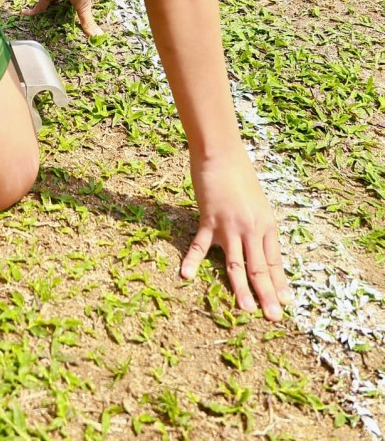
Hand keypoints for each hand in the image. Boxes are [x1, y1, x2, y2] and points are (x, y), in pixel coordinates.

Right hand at [181, 148, 290, 320]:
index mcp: (266, 225)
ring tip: (246, 309)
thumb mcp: (257, 202)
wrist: (221, 153)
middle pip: (259, 268)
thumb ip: (257, 225)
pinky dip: (192, 261)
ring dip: (241, 289)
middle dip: (266, 295)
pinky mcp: (209, 220)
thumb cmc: (240, 174)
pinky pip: (201, 246)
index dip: (279, 284)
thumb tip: (258, 245)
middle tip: (273, 317)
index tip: (285, 303)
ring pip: (237, 264)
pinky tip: (186, 276)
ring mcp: (230, 226)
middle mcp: (251, 229)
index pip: (274, 262)